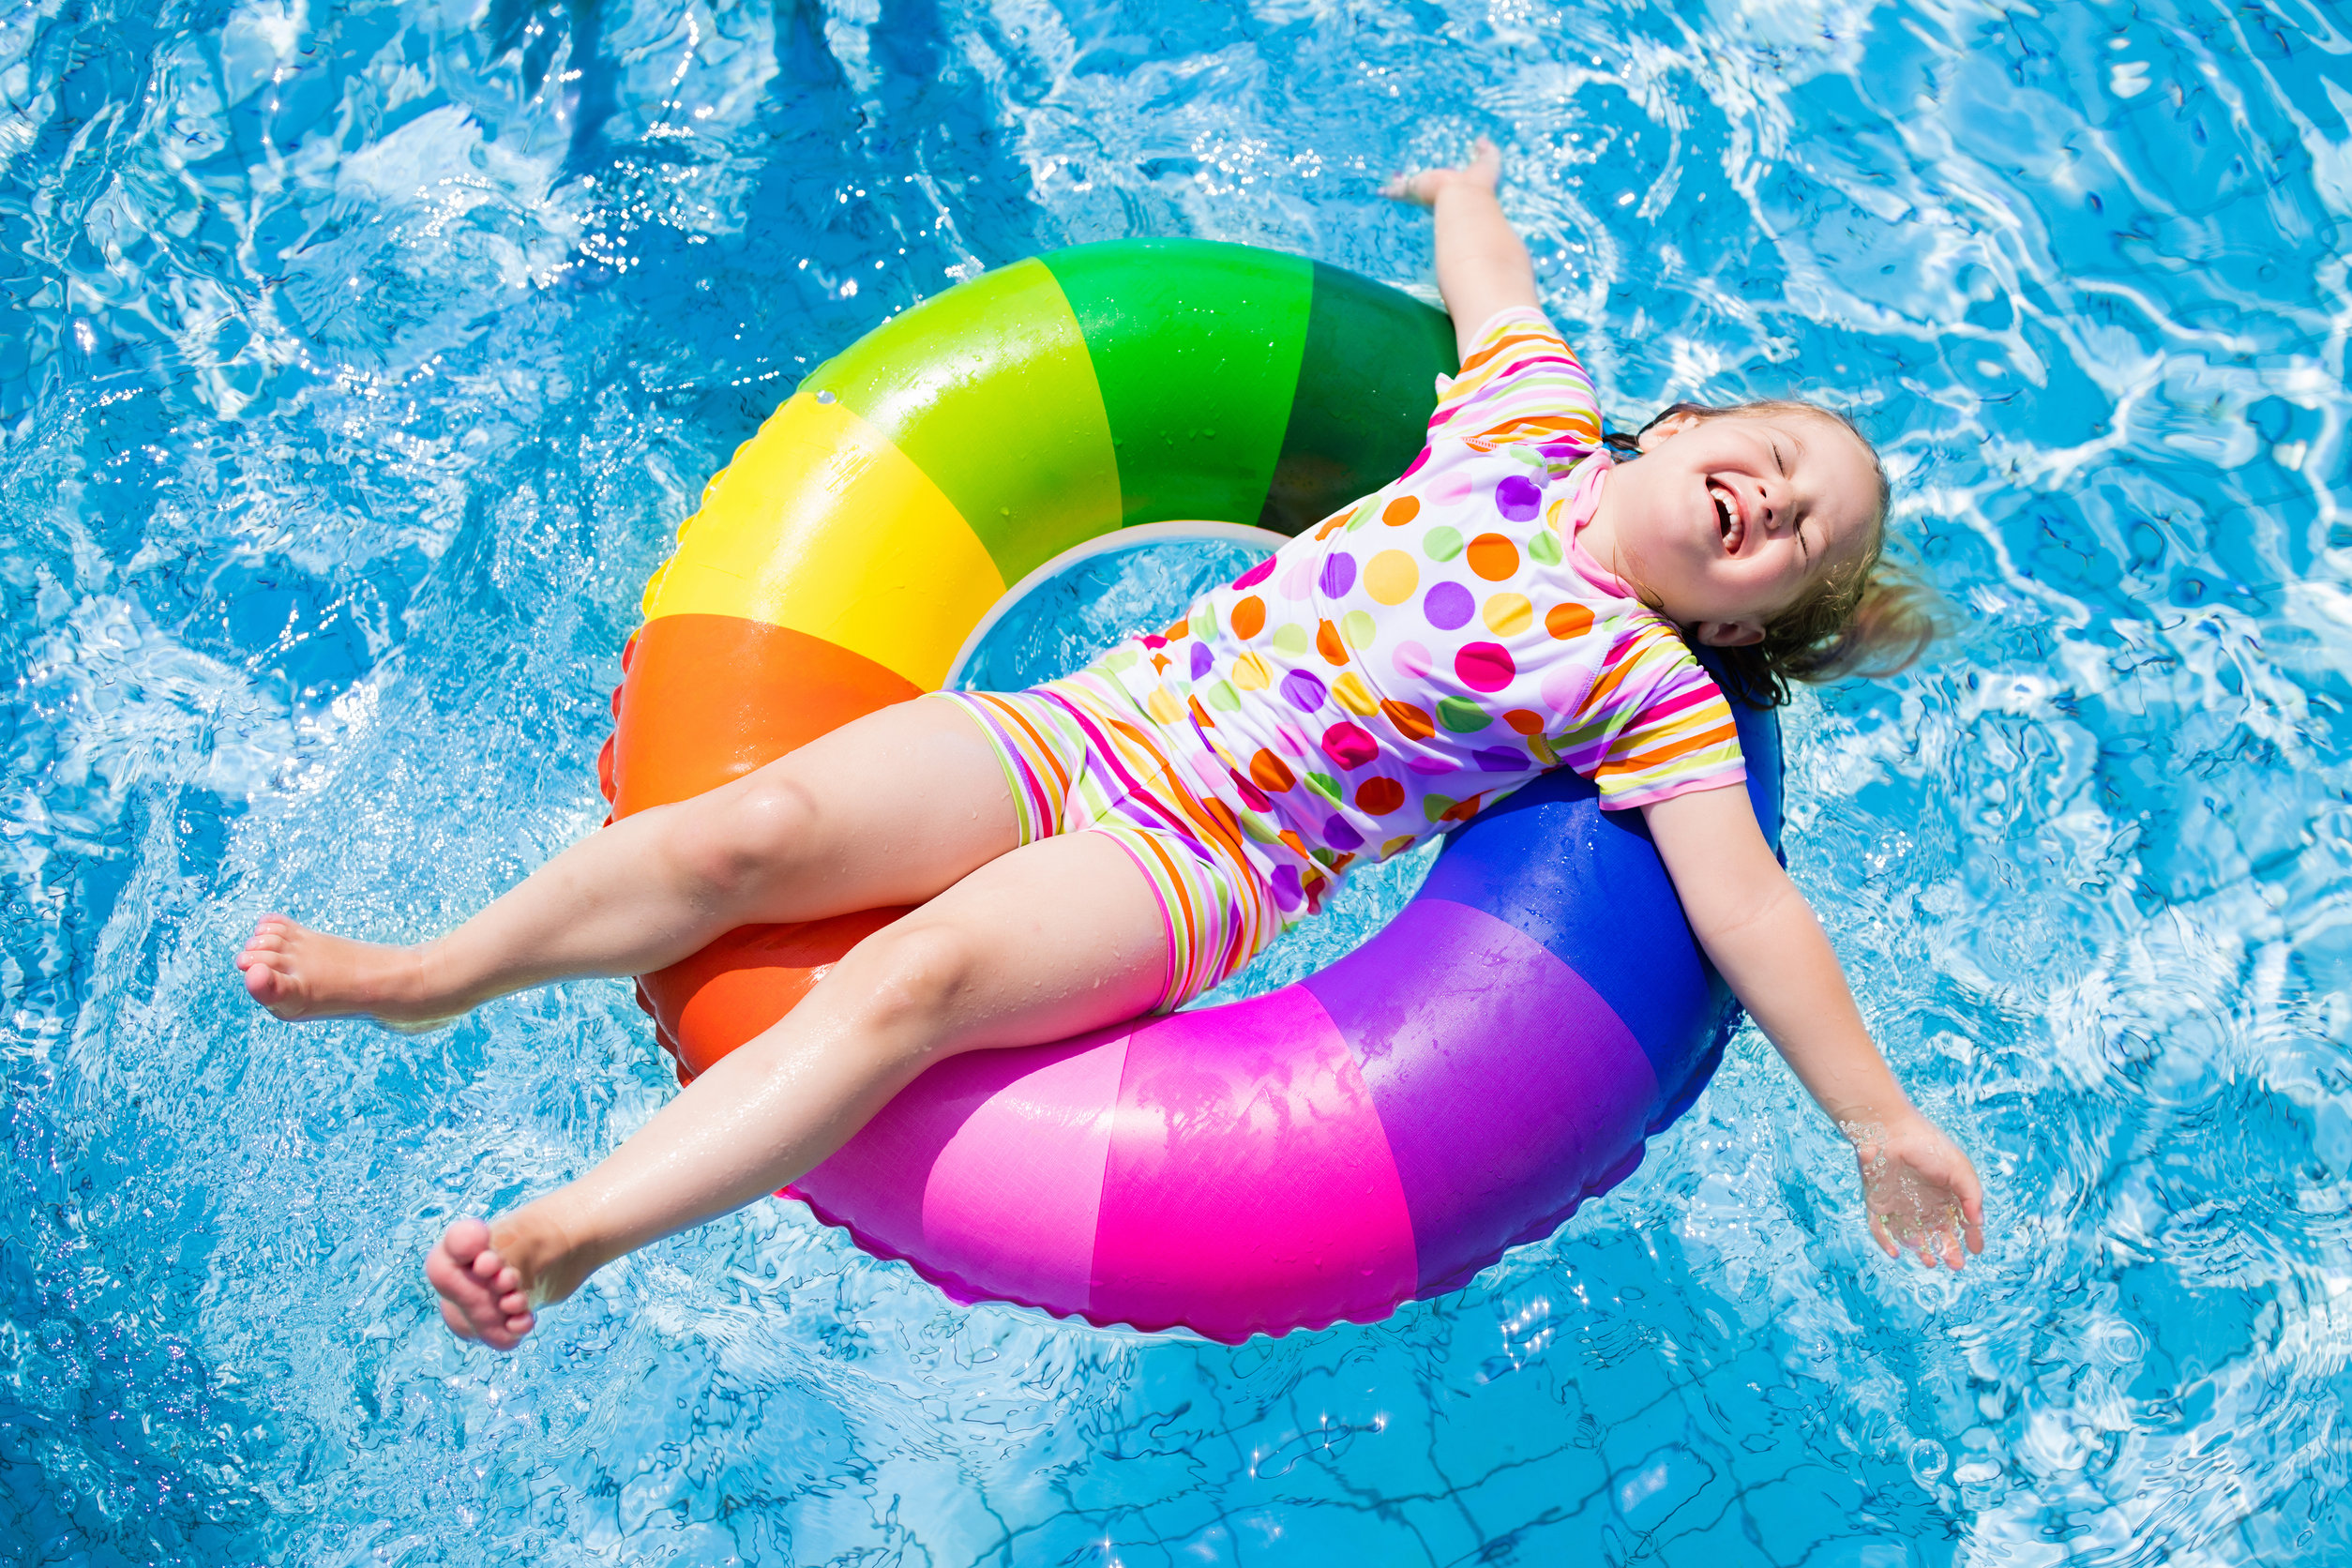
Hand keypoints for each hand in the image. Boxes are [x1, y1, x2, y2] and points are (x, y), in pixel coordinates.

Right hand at [1381, 136, 1500, 207]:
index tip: (1439, 172)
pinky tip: (1380, 191)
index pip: (1448, 178)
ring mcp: (1426, 191)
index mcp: (1456, 182)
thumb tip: (1480, 140)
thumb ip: (1487, 150)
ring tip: (1392, 180)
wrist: (1464, 195)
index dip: (1443, 175)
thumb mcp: (1489, 160)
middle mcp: (1440, 188)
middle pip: (1428, 183)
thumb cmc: (1478, 181)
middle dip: (1419, 181)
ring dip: (1401, 185)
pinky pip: (1398, 191)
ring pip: (1410, 187)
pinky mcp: (1414, 191)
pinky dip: (1389, 191)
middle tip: (1409, 174)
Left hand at [1844, 1109, 1985, 1269]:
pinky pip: (1879, 1226)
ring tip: (1931, 1262)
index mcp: (1944, 1191)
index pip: (1960, 1220)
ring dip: (1921, 1250)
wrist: (1888, 1130)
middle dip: (1947, 1250)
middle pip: (1937, 1232)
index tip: (1976, 1250)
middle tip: (1956, 1265)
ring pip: (1911, 1234)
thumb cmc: (1927, 1145)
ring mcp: (1899, 1202)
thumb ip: (1971, 1196)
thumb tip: (1978, 1223)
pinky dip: (1885, 1241)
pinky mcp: (1877, 1202)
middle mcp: (1923, 1199)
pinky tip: (1896, 1253)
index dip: (1971, 1236)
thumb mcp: (1959, 1169)